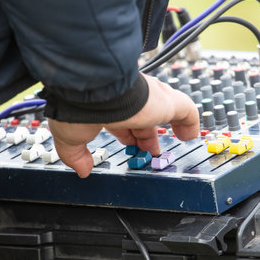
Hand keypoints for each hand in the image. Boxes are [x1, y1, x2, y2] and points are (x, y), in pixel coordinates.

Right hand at [48, 73, 199, 177]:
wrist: (93, 89)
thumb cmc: (79, 106)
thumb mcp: (70, 137)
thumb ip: (76, 156)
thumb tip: (81, 170)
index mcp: (110, 104)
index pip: (122, 120)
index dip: (126, 135)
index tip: (129, 145)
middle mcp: (131, 99)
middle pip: (143, 119)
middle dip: (144, 136)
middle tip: (148, 150)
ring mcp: (151, 100)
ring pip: (163, 113)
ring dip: (162, 132)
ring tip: (164, 148)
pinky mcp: (168, 102)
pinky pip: (187, 112)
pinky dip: (189, 124)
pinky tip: (189, 136)